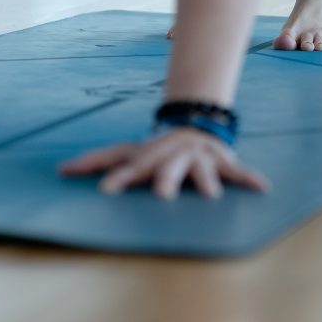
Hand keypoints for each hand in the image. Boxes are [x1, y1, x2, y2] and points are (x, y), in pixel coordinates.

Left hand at [57, 127, 269, 199]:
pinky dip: (249, 179)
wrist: (193, 125)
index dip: (119, 178)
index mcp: (148, 157)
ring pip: (202, 171)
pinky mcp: (220, 163)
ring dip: (205, 182)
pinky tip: (262, 188)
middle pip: (166, 169)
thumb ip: (96, 161)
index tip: (106, 192)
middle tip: (161, 196)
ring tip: (210, 197)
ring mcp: (198, 159)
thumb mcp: (126, 152)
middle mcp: (172, 157)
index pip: (130, 167)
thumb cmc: (153, 149)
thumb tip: (59, 171)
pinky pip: (237, 172)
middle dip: (164, 180)